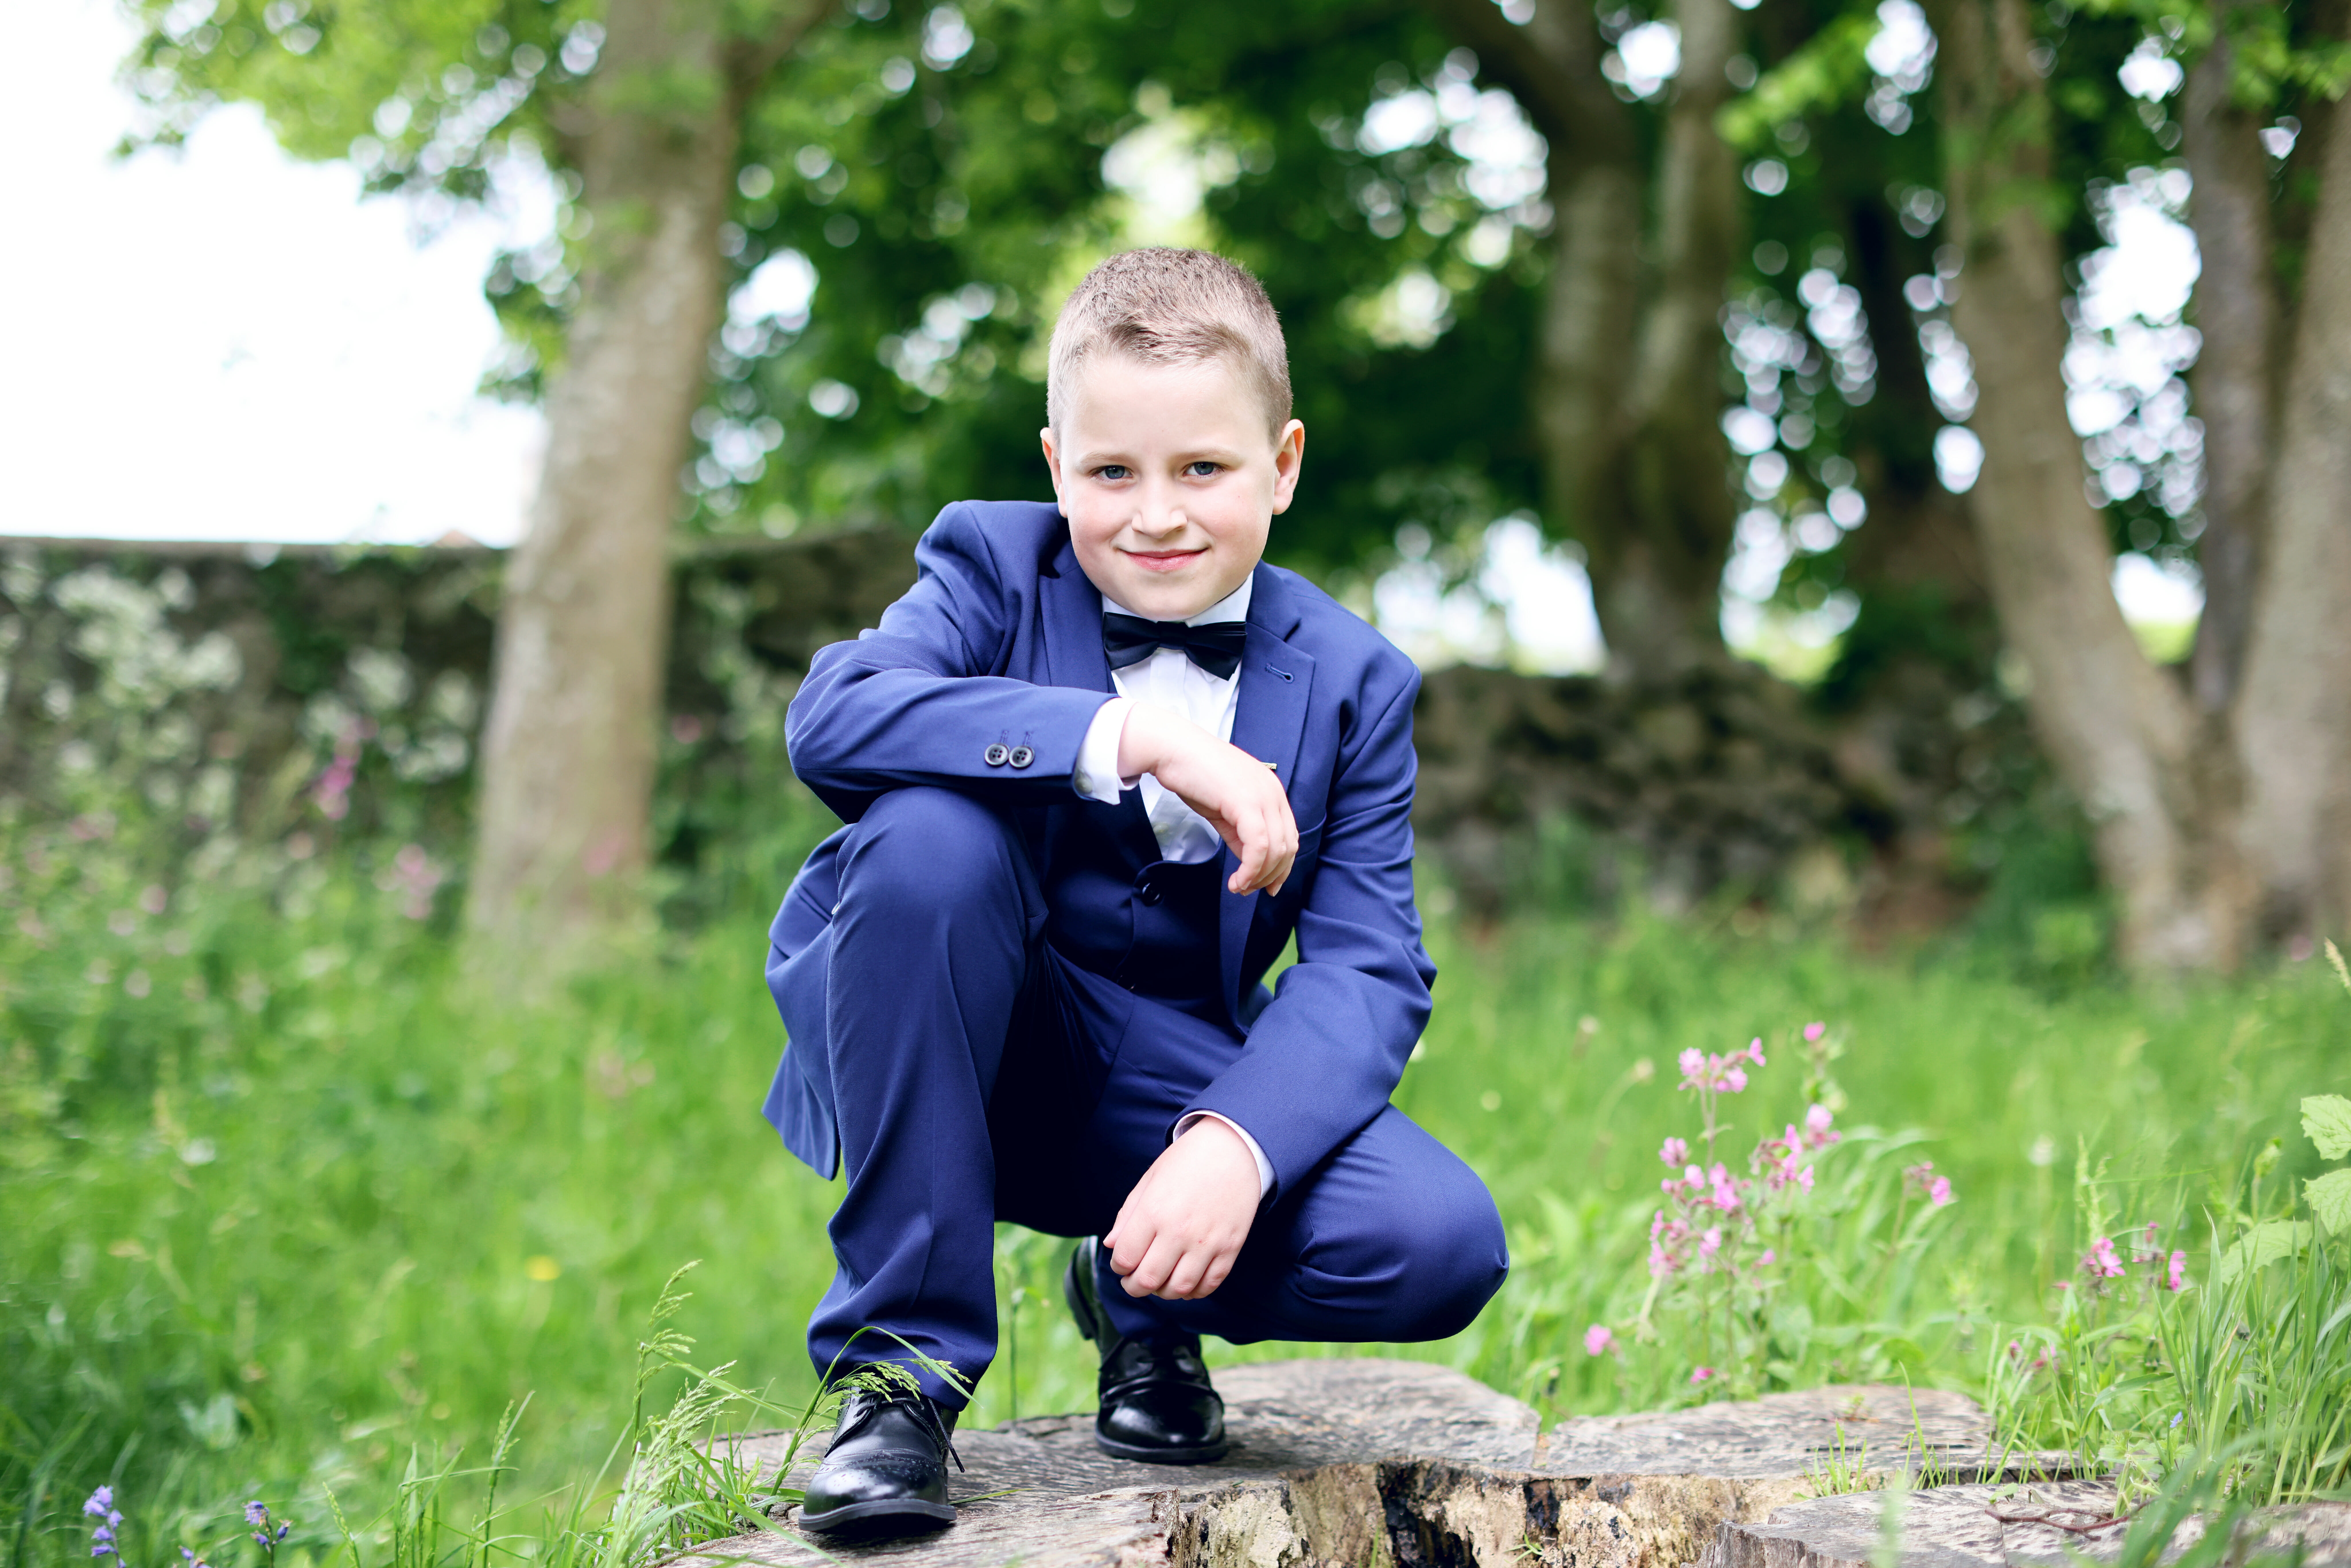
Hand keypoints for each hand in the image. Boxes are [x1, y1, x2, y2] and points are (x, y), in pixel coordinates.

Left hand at [1104, 1118, 1260, 1300]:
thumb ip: (1127, 1215)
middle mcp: (1179, 1231)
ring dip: (1164, 1293)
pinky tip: (1186, 1282)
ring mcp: (1207, 1242)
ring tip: (1160, 1282)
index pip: (1124, 1258)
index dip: (1118, 1267)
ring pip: (1179, 1288)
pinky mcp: (1230, 1247)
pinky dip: (1195, 1291)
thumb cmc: (1187, 1161)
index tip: (1122, 1263)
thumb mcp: (1150, 1180)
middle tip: (1134, 1281)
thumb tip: (1110, 1245)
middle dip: (1135, 1287)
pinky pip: (1210, 1284)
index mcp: (1153, 1211)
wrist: (1234, 1148)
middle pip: (1148, 1280)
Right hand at [1117, 702, 1298, 895]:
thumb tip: (1251, 863)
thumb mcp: (1225, 810)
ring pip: (1275, 850)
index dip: (1281, 867)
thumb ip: (1242, 835)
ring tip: (1239, 887)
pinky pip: (1259, 846)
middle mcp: (1274, 792)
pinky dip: (1250, 869)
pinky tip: (1236, 880)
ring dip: (1258, 877)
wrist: (1172, 749)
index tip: (1266, 886)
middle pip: (1287, 846)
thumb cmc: (1195, 775)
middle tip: (1249, 890)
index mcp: (1272, 791)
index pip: (1289, 836)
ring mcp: (1263, 795)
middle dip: (1270, 876)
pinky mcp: (1246, 802)